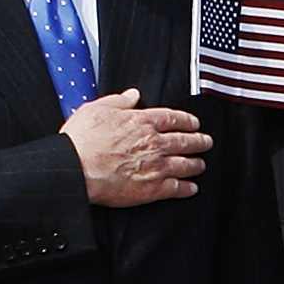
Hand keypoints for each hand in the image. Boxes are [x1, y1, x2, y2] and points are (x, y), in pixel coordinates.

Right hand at [62, 89, 208, 205]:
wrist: (77, 168)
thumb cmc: (82, 140)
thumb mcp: (96, 109)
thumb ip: (118, 101)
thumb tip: (132, 95)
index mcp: (141, 122)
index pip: (172, 118)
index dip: (186, 120)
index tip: (193, 122)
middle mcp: (154, 143)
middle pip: (185, 141)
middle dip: (199, 141)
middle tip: (206, 141)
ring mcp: (156, 166)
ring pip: (186, 165)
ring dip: (196, 164)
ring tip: (200, 164)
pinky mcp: (153, 188)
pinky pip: (177, 188)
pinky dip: (187, 188)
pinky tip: (191, 188)